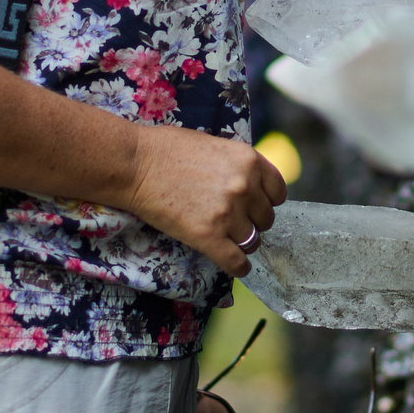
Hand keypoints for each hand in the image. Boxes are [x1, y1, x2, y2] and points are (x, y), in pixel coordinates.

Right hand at [124, 124, 287, 277]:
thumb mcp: (215, 145)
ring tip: (226, 239)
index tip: (256, 206)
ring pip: (252, 241)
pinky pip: (236, 262)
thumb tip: (250, 184)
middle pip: (265, 218)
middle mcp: (244, 187)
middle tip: (233, 222)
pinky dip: (238, 267)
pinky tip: (234, 265)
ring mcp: (227, 213)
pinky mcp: (208, 236)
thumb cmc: (168, 149)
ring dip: (241, 243)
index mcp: (249, 160)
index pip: (278, 191)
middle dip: (252, 222)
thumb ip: (237, 165)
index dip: (267, 201)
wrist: (136, 164)